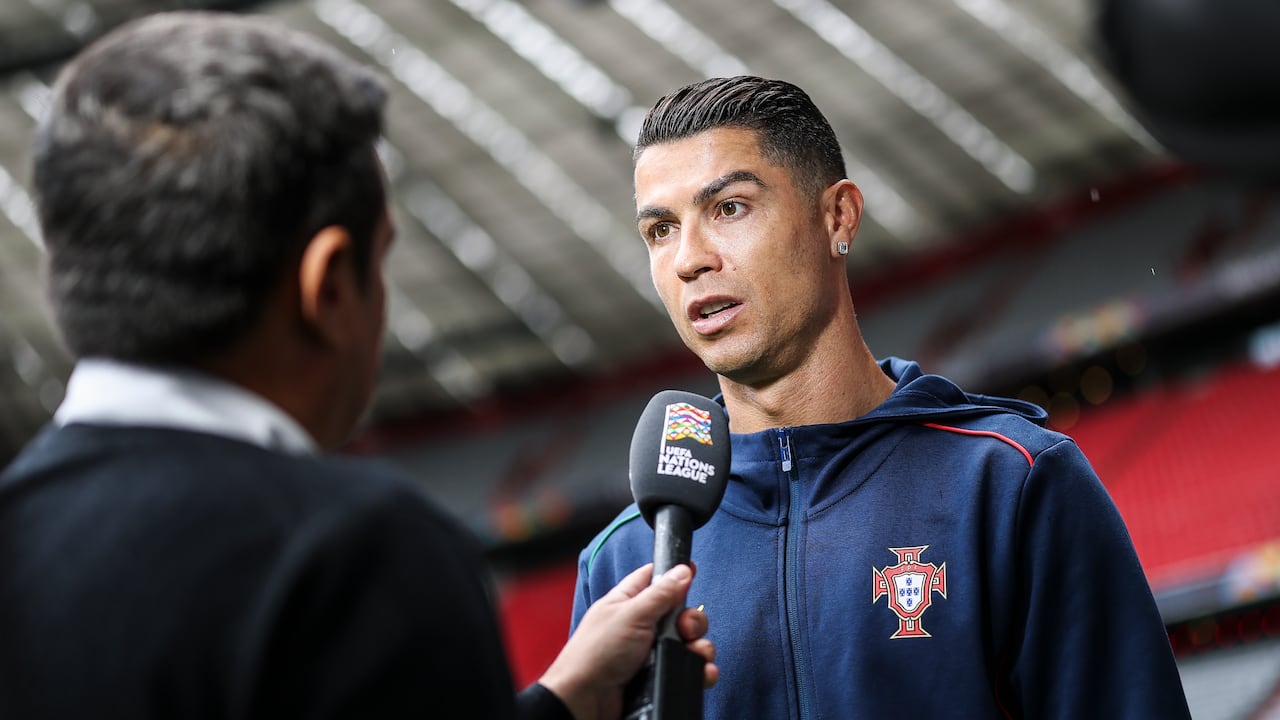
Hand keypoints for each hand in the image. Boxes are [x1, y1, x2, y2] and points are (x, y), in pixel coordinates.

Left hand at [538, 563, 717, 719]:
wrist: (588, 701)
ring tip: (693, 652)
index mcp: (629, 602)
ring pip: (689, 641)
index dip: (674, 574)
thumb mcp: (630, 615)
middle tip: (683, 629)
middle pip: (680, 612)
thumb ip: (660, 593)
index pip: (655, 578)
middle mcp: (643, 625)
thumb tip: (682, 571)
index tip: (692, 571)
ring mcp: (652, 652)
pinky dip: (699, 669)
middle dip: (691, 620)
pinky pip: (688, 667)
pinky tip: (702, 671)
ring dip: (699, 646)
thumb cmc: (596, 654)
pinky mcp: (660, 674)